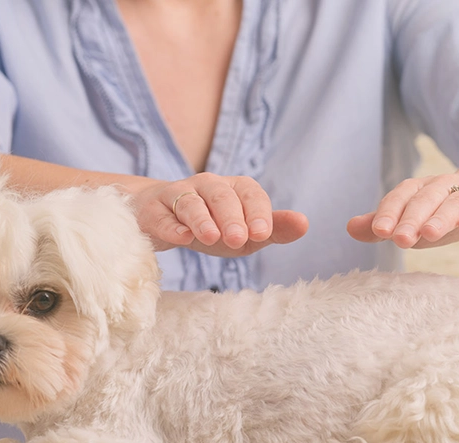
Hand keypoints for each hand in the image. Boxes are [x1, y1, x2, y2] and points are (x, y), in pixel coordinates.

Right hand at [127, 172, 308, 256]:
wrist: (162, 220)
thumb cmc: (212, 227)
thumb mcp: (245, 233)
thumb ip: (273, 229)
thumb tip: (304, 224)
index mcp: (234, 189)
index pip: (251, 194)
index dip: (258, 212)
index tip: (264, 233)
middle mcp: (207, 186)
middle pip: (221, 196)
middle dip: (232, 217)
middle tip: (240, 239)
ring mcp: (178, 196)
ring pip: (190, 203)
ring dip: (202, 219)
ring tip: (212, 238)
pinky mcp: (154, 211)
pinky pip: (163, 216)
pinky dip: (172, 226)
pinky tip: (181, 237)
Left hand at [346, 172, 458, 248]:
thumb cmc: (446, 212)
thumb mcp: (414, 220)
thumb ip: (383, 225)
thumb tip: (350, 228)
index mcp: (422, 189)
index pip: (402, 196)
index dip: (390, 212)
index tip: (379, 230)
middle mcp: (447, 187)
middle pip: (426, 200)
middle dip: (412, 218)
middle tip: (399, 239)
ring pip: (456, 203)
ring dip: (441, 218)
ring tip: (428, 234)